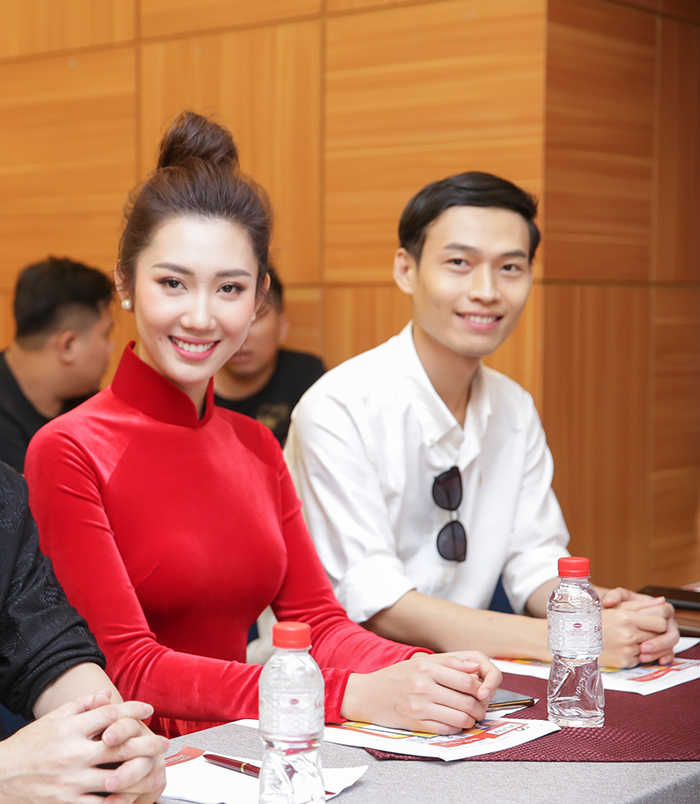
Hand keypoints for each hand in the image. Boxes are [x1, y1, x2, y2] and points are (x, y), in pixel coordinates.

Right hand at [0, 694, 167, 803]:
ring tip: (155, 771)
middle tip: (162, 743)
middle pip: (120, 747)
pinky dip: (118, 802)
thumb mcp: (52, 719)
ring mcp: (70, 782)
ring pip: (116, 780)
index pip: (110, 715)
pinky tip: (131, 797)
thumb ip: (81, 705)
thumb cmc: (27, 747)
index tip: (148, 709)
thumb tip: (106, 695)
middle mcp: (73, 755)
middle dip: (147, 744)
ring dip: (141, 775)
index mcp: (70, 730)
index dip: (134, 709)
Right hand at [341, 651, 500, 734]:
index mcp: (426, 667)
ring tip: (470, 717)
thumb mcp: (419, 662)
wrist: (368, 694)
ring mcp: (419, 706)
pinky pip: (446, 729)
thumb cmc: (396, 677)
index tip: (483, 692)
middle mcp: (423, 686)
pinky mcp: (416, 724)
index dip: (481, 688)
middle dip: (479, 707)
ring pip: (459, 717)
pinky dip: (456, 728)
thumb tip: (475, 668)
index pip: (466, 680)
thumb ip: (448, 663)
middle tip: (480, 708)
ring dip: (470, 720)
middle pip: (466, 700)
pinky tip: (455, 723)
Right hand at [600, 588, 678, 666]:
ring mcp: (627, 650)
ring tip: (632, 637)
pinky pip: (640, 658)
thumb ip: (640, 604)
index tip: (654, 620)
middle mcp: (628, 635)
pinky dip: (635, 653)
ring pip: (651, 648)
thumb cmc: (593, 620)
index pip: (660, 622)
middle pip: (658, 636)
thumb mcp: (615, 606)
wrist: (576, 638)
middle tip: (643, 628)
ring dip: (645, 643)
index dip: (659, 621)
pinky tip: (624, 646)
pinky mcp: (625, 662)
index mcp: (626, 618)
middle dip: (653, 632)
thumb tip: (661, 601)